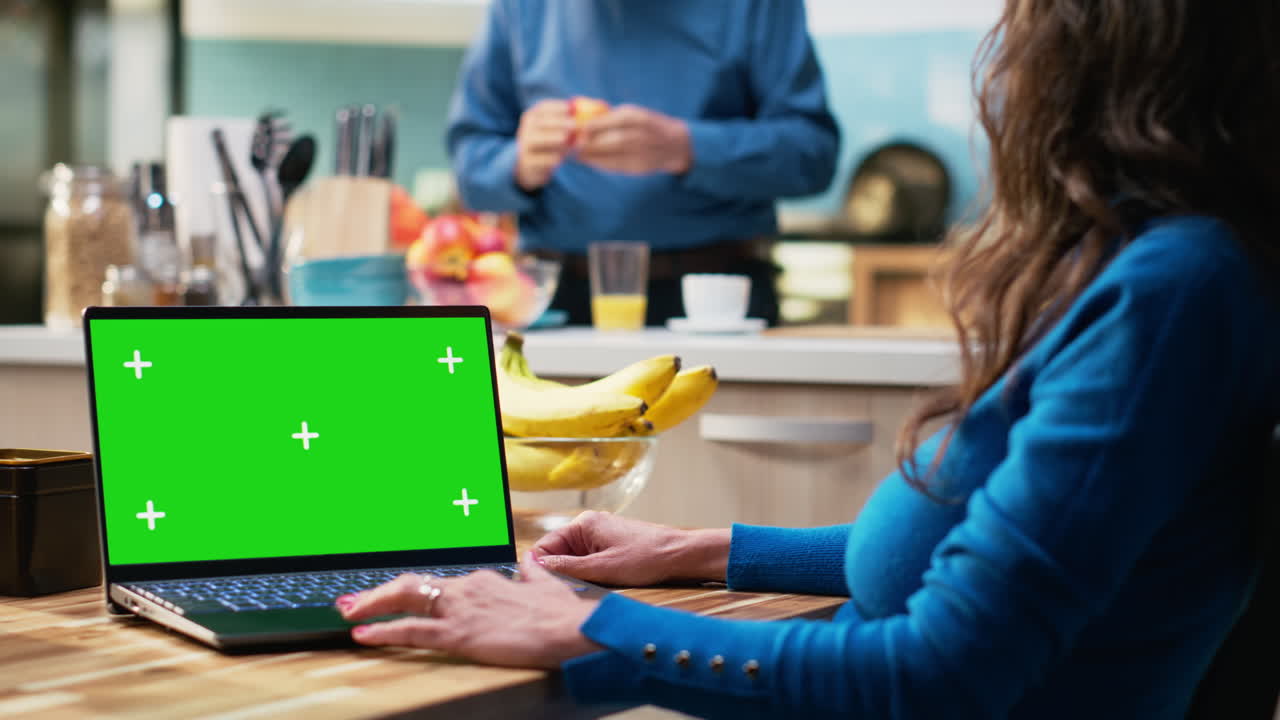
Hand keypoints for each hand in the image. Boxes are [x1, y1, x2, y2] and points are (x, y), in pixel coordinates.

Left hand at [336, 551, 600, 668]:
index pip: (440, 583)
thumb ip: (530, 576)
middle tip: (350, 600)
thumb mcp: (544, 587)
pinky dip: (383, 631)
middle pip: (412, 584)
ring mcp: (461, 609)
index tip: (394, 594)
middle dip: (378, 592)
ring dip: (371, 605)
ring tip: (347, 612)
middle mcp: (467, 588)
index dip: (412, 589)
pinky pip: (411, 630)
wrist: (570, 629)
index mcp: (484, 580)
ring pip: (405, 600)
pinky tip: (363, 635)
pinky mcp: (459, 633)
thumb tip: (530, 562)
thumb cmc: (562, 614)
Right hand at [514, 100, 574, 191]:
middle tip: (574, 125)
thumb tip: (598, 107)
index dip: (557, 107)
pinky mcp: (527, 163)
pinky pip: (541, 159)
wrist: (530, 166)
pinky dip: (553, 158)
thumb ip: (570, 118)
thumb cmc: (550, 143)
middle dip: (558, 123)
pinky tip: (561, 158)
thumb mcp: (555, 128)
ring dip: (555, 140)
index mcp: (532, 117)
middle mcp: (525, 129)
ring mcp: (524, 146)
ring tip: (569, 143)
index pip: (543, 108)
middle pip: (541, 123)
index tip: (571, 109)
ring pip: (540, 140)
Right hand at [532, 510, 729, 585]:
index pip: (545, 546)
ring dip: (577, 576)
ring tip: (590, 588)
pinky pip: (589, 562)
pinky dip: (591, 574)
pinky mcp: (611, 547)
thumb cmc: (647, 558)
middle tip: (569, 593)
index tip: (543, 587)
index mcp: (584, 524)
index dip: (542, 568)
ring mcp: (601, 536)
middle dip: (561, 573)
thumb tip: (538, 566)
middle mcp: (589, 526)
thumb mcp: (603, 568)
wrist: (680, 555)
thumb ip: (568, 568)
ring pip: (574, 560)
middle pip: (559, 554)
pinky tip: (601, 584)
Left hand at [575, 104, 692, 175]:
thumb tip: (580, 120)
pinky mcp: (640, 167)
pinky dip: (600, 164)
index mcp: (638, 117)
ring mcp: (643, 153)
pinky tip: (589, 161)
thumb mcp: (632, 113)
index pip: (613, 120)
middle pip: (614, 140)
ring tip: (577, 154)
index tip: (575, 127)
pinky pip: (616, 167)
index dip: (593, 125)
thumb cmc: (646, 125)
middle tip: (573, 143)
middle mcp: (643, 135)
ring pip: (615, 156)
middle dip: (592, 142)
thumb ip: (609, 117)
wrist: (675, 144)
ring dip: (593, 156)